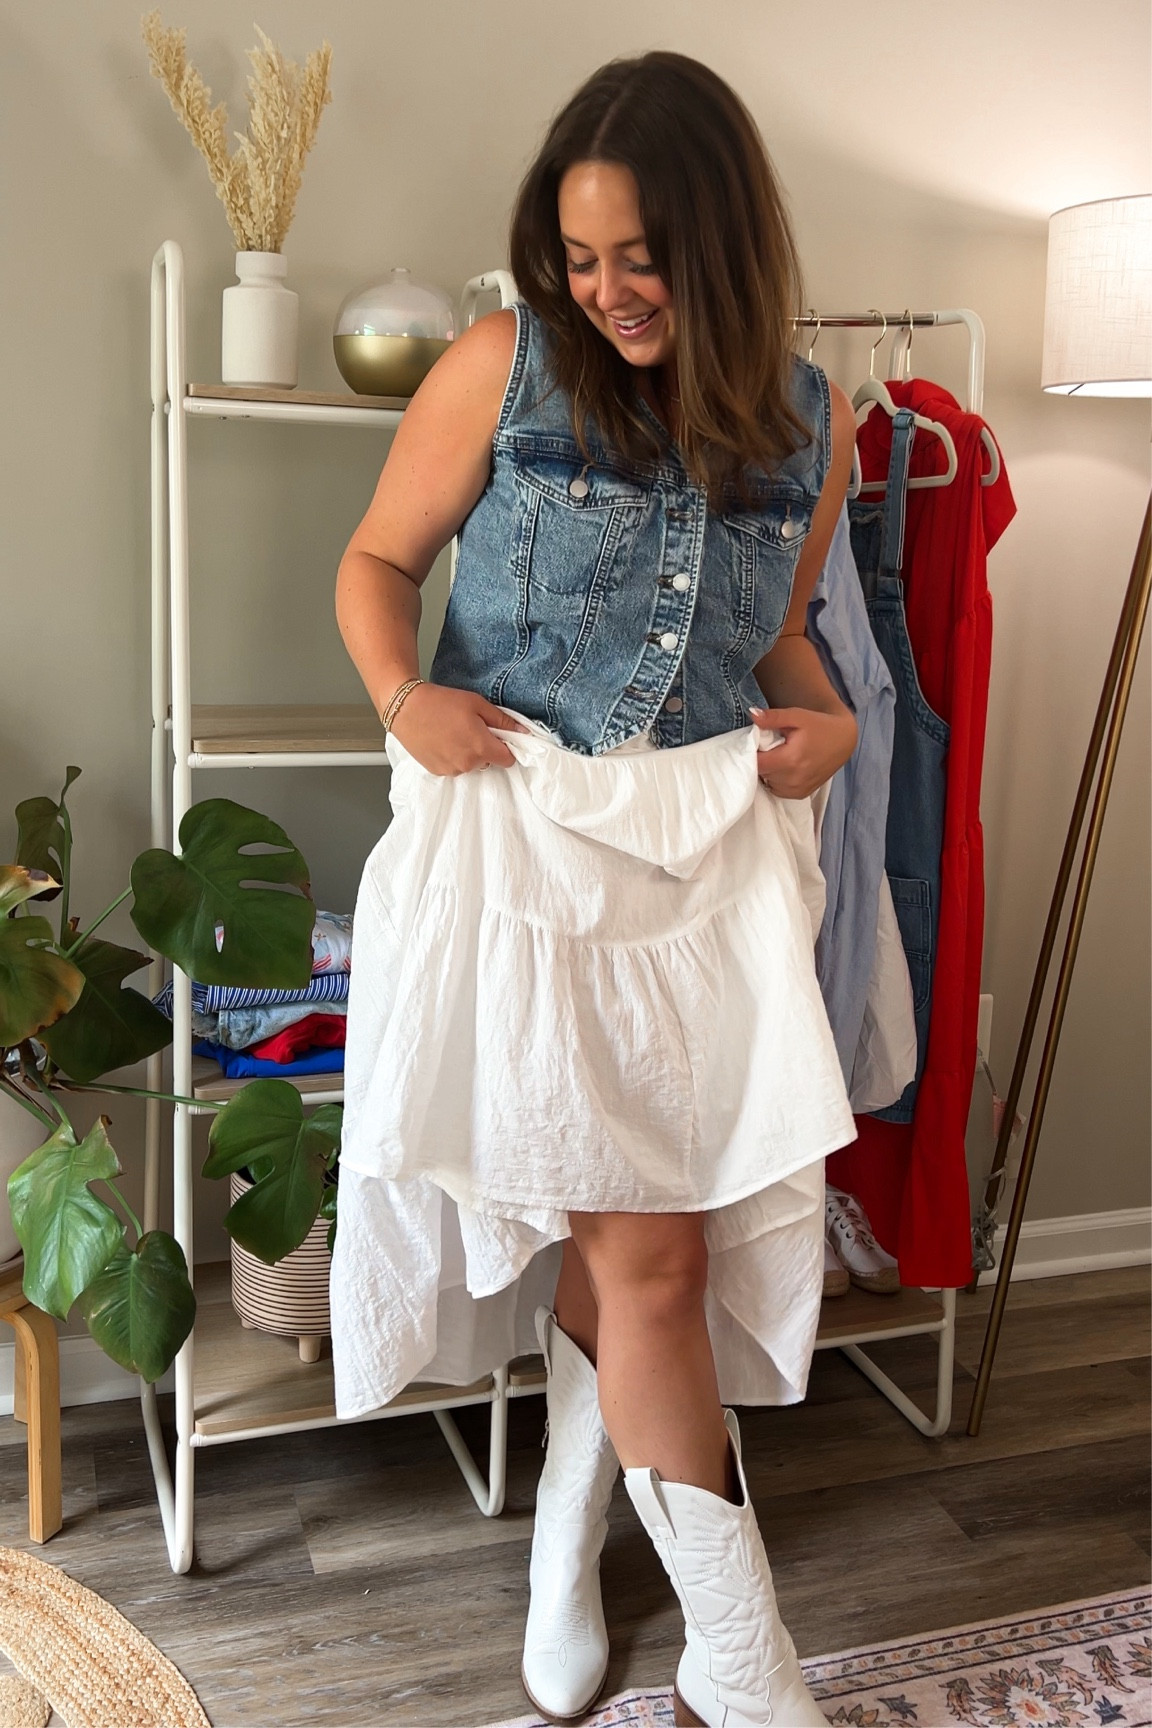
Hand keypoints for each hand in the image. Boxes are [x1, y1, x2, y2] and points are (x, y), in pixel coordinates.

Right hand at [388, 682, 527, 774]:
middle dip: (484, 748)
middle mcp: (468, 764)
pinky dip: (452, 757)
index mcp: (481, 747)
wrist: (406, 708)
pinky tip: (442, 741)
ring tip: (453, 733)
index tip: (498, 737)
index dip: (506, 747)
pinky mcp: (437, 772)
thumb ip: (503, 720)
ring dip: (468, 753)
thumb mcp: (477, 703)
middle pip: (488, 761)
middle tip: (470, 728)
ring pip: (471, 765)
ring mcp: (452, 770)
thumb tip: (524, 731)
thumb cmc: (441, 702)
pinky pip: (454, 768)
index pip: (508, 760)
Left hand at [751, 705, 856, 798]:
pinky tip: (784, 766)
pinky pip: (777, 789)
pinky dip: (776, 779)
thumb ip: (773, 717)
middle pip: (761, 773)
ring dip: (768, 771)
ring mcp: (797, 789)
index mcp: (790, 759)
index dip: (751, 753)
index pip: (756, 762)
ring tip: (778, 756)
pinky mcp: (800, 794)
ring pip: (767, 782)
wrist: (844, 741)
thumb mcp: (797, 715)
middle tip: (769, 746)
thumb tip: (752, 714)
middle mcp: (793, 779)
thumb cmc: (819, 725)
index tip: (755, 743)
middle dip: (761, 760)